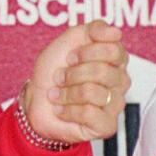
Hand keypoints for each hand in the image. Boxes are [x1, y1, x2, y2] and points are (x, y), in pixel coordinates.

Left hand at [22, 20, 129, 143]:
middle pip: (103, 72)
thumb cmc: (54, 69)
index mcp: (115, 59)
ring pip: (93, 92)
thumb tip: (116, 32)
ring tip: (58, 94)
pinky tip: (62, 110)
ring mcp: (115, 105)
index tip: (69, 56)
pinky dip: (68, 110)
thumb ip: (94, 29)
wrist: (35, 99)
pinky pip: (90, 114)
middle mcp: (120, 81)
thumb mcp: (70, 40)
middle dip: (73, 73)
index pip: (114, 50)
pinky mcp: (107, 126)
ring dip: (66, 93)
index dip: (86, 52)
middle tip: (60, 77)